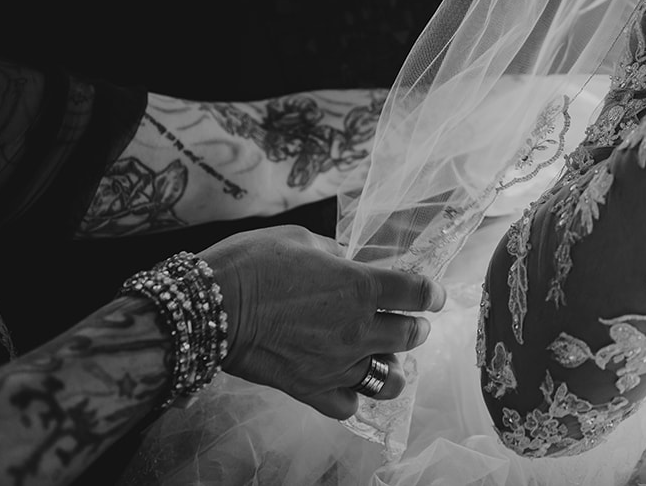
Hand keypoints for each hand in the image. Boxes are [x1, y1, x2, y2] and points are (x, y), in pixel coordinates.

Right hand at [200, 225, 445, 418]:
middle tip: (408, 321)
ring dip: (393, 365)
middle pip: (411, 336)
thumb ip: (334, 253)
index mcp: (362, 286)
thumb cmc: (254, 263)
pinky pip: (349, 405)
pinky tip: (348, 380)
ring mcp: (337, 364)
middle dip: (414, 327)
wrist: (212, 305)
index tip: (432, 295)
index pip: (418, 293)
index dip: (431, 293)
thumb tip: (345, 261)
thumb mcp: (302, 240)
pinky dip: (354, 395)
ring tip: (382, 355)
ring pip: (389, 378)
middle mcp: (358, 329)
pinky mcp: (310, 389)